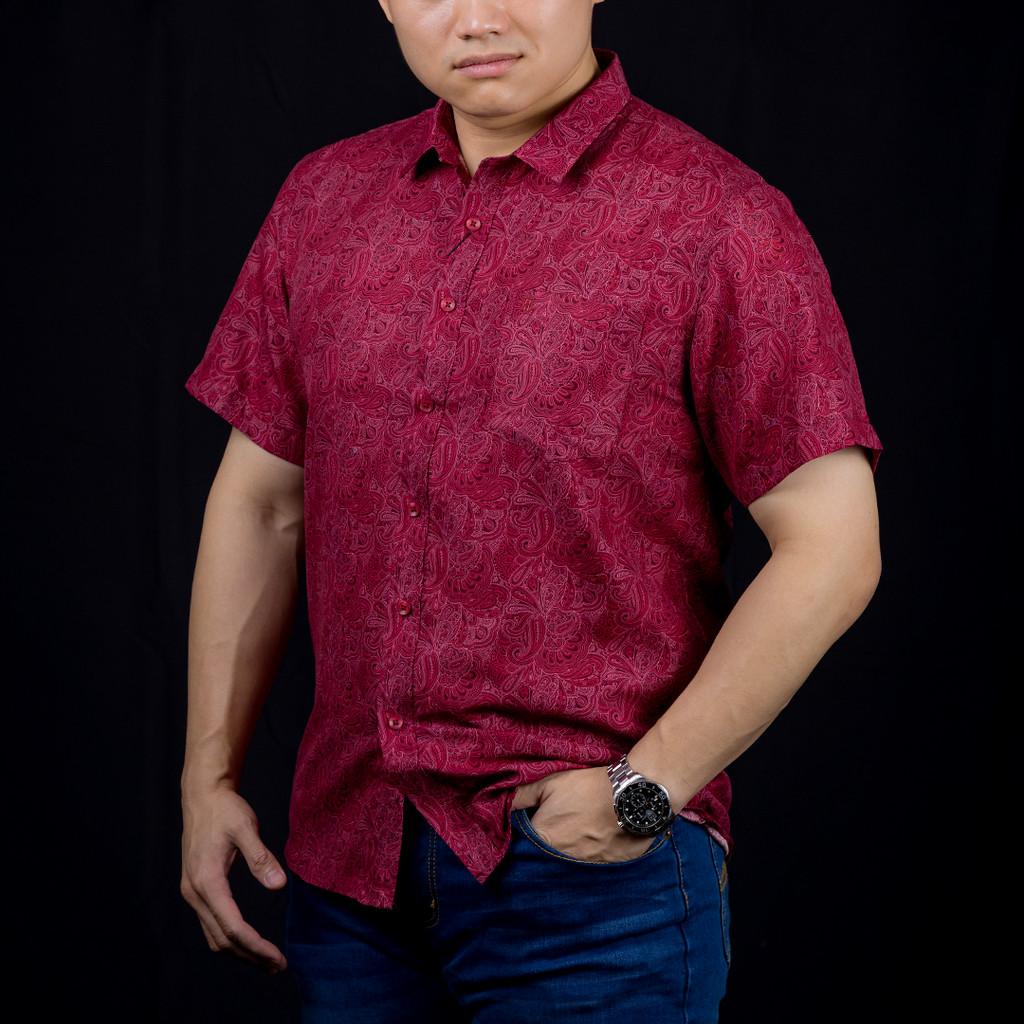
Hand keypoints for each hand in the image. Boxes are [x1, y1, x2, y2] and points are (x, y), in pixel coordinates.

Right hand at [180, 782, 287, 974]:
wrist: (202, 797)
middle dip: (250, 956)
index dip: (256, 946)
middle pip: (223, 939)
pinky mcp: (196, 889)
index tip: (278, 958)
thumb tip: (280, 885)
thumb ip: (261, 858)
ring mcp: (193, 893)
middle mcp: (195, 893)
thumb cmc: (225, 810)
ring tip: (266, 960)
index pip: (233, 927)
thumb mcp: (245, 828)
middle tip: (278, 966)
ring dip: (240, 951)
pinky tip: (247, 940)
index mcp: (207, 881)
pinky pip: (211, 924)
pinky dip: (230, 938)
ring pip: (214, 936)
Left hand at [511, 766, 660, 861]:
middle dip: (540, 852)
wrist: (630, 795)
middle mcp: (562, 859)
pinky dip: (586, 859)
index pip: (521, 848)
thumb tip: (496, 800)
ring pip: (566, 866)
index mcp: (544, 838)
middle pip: (543, 861)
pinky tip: (589, 846)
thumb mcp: (549, 783)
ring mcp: (585, 866)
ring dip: (563, 857)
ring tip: (570, 839)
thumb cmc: (586, 787)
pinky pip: (589, 869)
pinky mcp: (605, 868)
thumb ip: (521, 795)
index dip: (520, 841)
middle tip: (547, 835)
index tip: (520, 834)